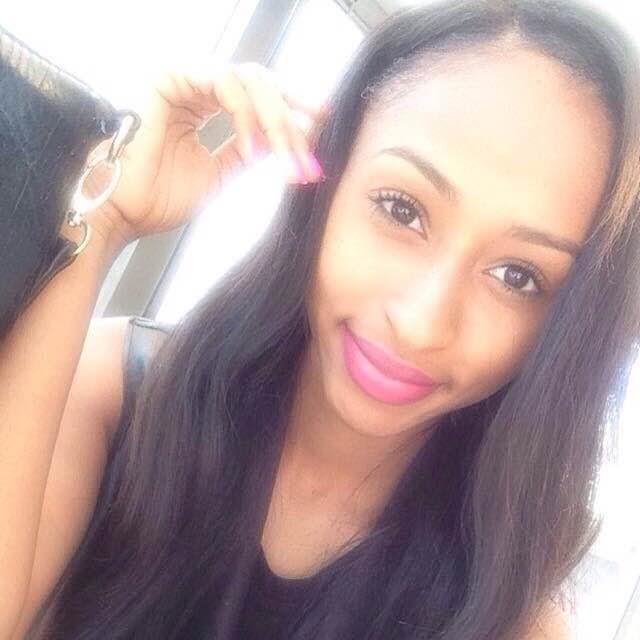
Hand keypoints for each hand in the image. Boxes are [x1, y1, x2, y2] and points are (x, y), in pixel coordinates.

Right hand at [85, 59, 327, 248]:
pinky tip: (253, 149)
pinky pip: (224, 83)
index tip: (320, 125)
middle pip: (261, 83)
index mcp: (205, 105)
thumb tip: (289, 139)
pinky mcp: (169, 76)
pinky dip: (246, 115)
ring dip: (275, 120)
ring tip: (286, 160)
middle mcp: (196, 87)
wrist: (122, 213)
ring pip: (249, 79)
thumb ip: (248, 152)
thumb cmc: (160, 197)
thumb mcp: (219, 174)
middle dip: (291, 119)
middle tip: (308, 156)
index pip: (258, 95)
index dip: (292, 108)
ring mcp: (183, 78)